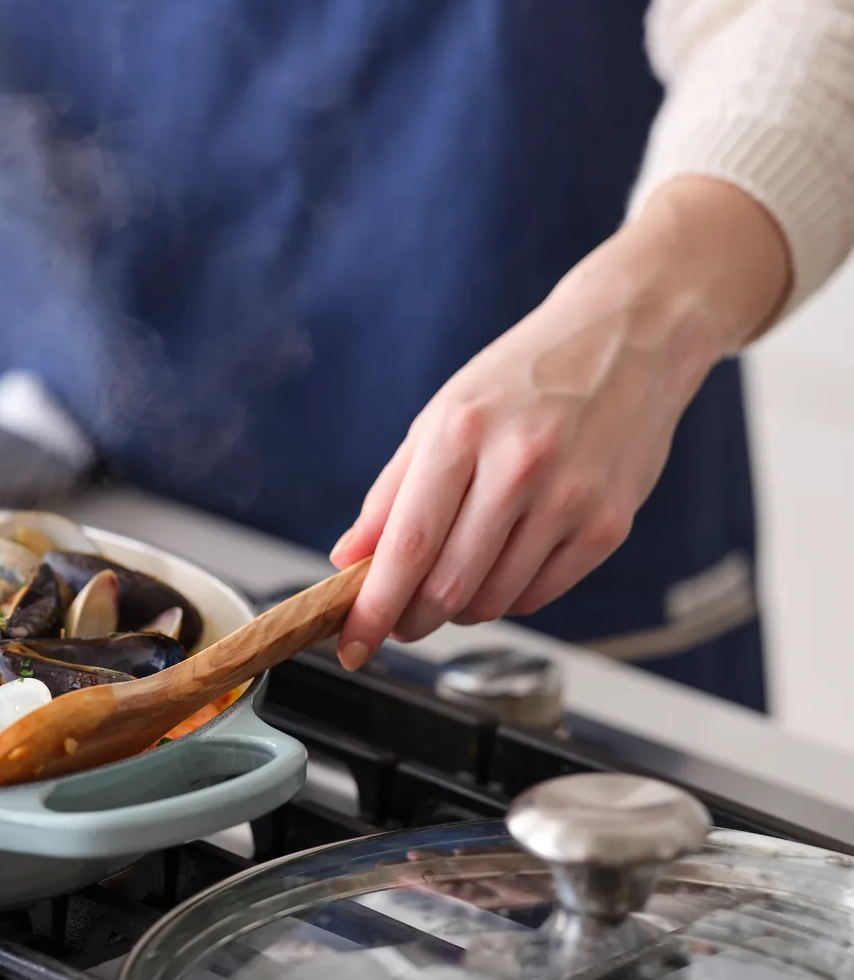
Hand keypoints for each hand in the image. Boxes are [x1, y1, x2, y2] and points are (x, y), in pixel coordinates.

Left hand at [330, 179, 790, 670]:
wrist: (631, 336)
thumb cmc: (525, 378)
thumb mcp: (441, 418)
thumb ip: (390, 495)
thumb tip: (347, 560)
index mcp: (462, 433)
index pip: (407, 547)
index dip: (372, 609)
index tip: (350, 644)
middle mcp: (519, 466)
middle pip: (447, 587)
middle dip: (411, 619)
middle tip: (399, 619)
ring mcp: (571, 498)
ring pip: (492, 600)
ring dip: (458, 611)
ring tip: (451, 584)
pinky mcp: (609, 524)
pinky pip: (539, 595)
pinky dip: (506, 599)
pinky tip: (498, 570)